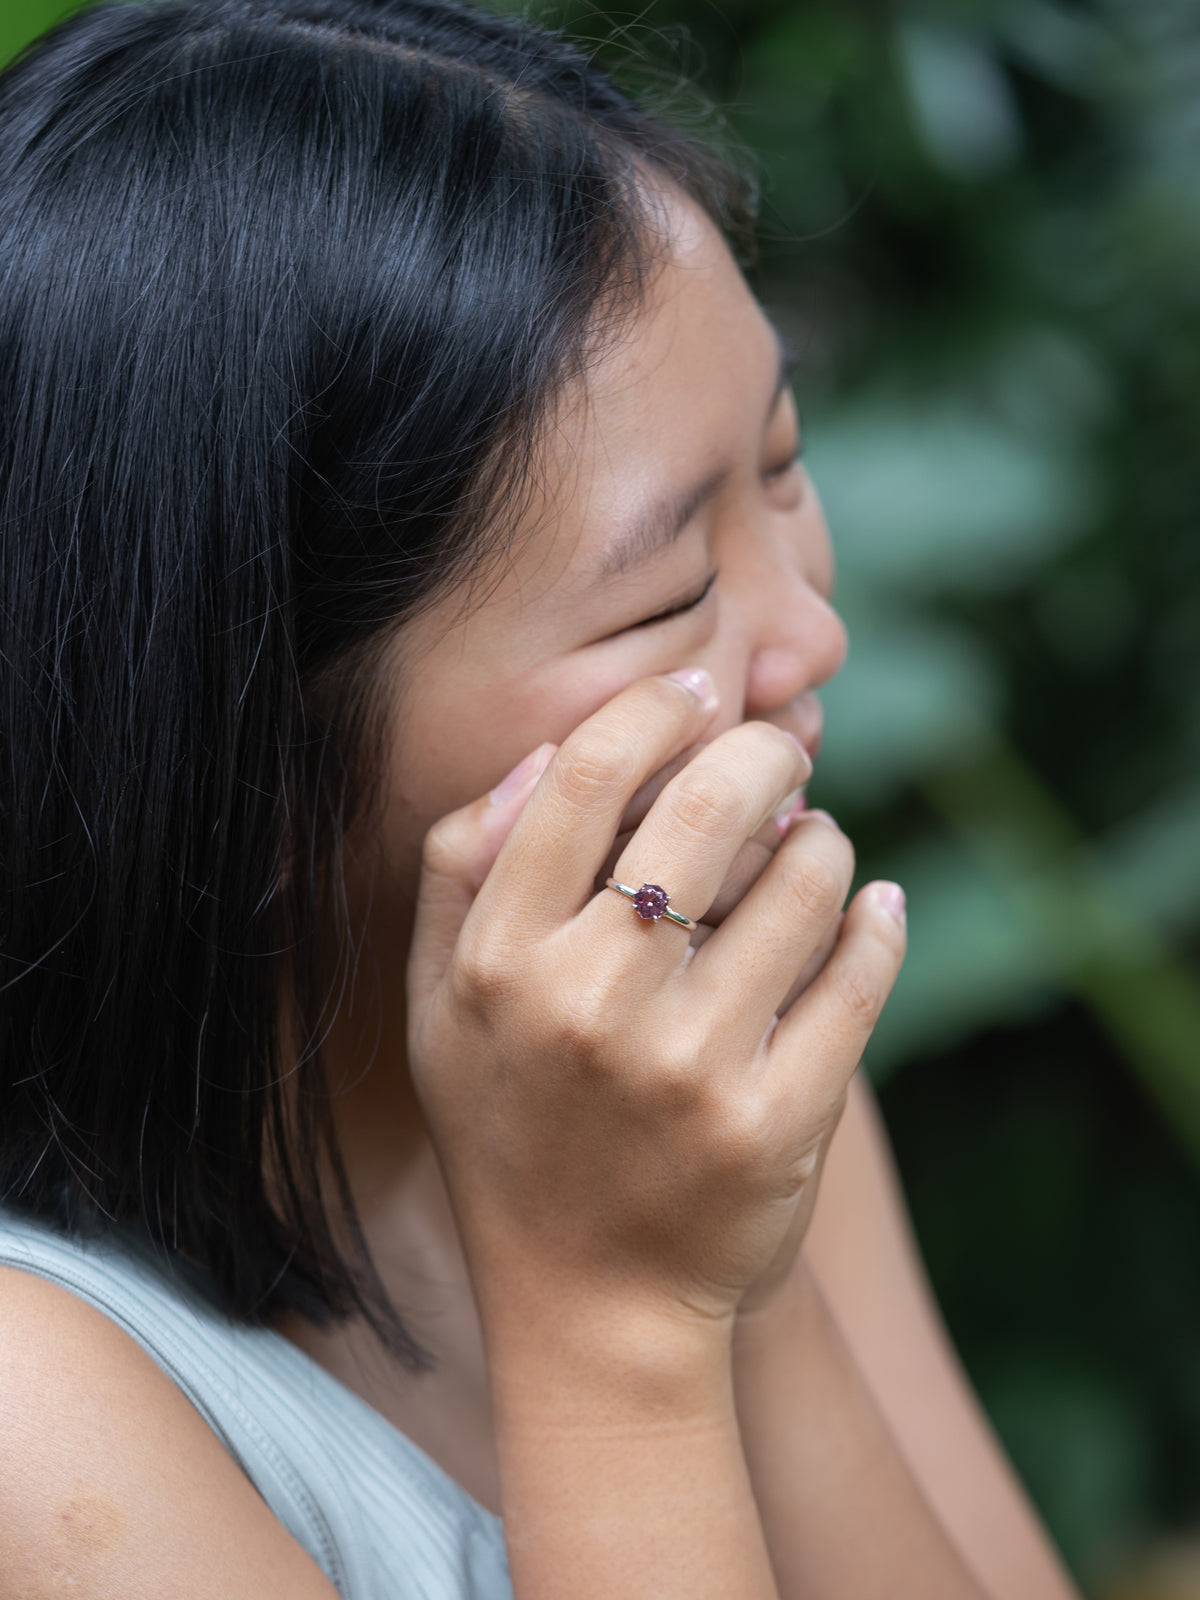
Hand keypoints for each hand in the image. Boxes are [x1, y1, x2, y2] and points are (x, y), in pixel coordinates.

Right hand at [406, 671, 906, 1340]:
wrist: (588, 1305)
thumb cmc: (511, 1132)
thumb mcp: (440, 1009)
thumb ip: (461, 870)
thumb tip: (547, 754)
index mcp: (499, 963)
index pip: (584, 776)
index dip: (653, 707)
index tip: (694, 691)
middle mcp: (589, 1005)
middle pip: (708, 806)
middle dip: (762, 751)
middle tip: (779, 751)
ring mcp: (690, 1067)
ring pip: (805, 880)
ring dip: (825, 841)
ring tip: (815, 847)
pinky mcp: (777, 1121)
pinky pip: (860, 975)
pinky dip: (879, 922)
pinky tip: (873, 907)